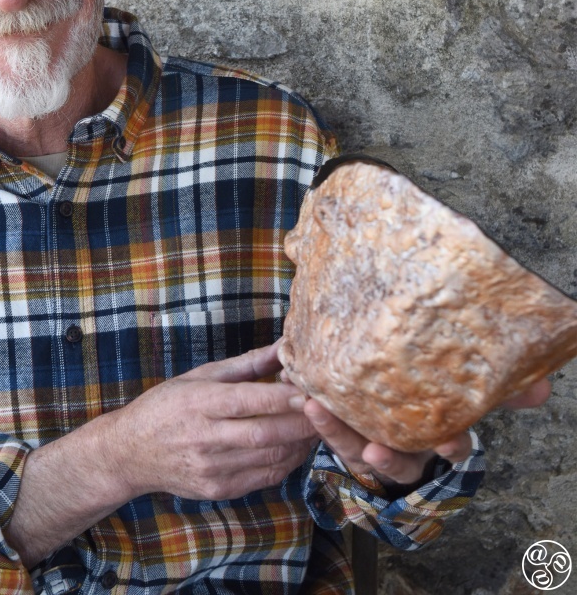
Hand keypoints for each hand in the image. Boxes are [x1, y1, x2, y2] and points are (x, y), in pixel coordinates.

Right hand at [108, 343, 318, 501]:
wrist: (130, 451)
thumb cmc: (166, 405)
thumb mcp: (200, 375)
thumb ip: (247, 364)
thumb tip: (285, 346)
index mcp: (199, 403)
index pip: (251, 401)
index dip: (286, 399)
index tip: (314, 391)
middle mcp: (205, 437)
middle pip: (265, 434)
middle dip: (303, 424)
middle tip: (330, 412)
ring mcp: (211, 468)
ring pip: (269, 458)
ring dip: (299, 444)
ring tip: (318, 428)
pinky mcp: (217, 489)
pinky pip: (263, 477)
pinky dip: (285, 462)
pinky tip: (295, 447)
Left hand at [298, 376, 552, 491]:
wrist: (393, 415)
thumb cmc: (429, 403)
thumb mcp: (463, 396)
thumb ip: (502, 390)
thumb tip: (542, 386)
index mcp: (438, 438)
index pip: (451, 447)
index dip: (450, 447)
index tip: (449, 443)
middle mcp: (405, 448)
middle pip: (397, 458)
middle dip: (387, 457)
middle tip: (373, 451)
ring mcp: (371, 443)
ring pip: (353, 446)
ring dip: (334, 430)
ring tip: (316, 409)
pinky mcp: (343, 434)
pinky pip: (328, 429)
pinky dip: (317, 414)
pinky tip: (303, 394)